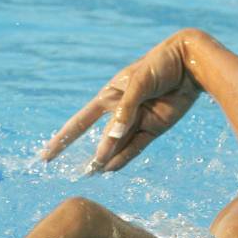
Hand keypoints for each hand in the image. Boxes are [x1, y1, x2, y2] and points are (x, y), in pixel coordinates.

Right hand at [42, 32, 200, 172]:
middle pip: (102, 137)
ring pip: (119, 144)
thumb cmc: (160, 65)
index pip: (81, 121)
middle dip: (93, 154)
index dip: (64, 138)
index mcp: (110, 94)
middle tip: (82, 174)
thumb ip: (126, 110)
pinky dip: (124, 158)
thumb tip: (113, 138)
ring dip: (107, 159)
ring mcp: (138, 120)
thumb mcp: (140, 83)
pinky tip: (111, 168)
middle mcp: (121, 110)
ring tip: (93, 174)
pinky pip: (136, 146)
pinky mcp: (155, 128)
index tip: (47, 155)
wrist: (189, 63)